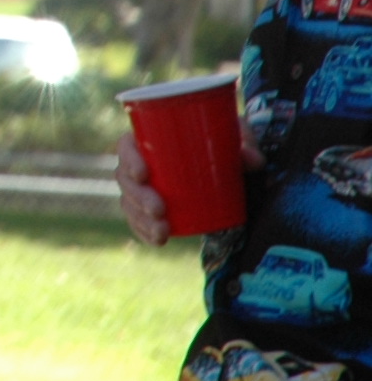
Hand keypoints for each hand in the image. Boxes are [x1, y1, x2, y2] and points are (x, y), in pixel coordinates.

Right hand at [116, 126, 262, 246]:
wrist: (225, 168)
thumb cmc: (222, 146)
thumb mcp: (235, 140)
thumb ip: (246, 144)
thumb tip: (253, 160)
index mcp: (150, 141)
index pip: (126, 146)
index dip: (128, 159)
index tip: (143, 174)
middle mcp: (140, 164)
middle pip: (126, 179)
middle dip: (137, 197)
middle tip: (159, 209)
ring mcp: (143, 188)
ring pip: (129, 203)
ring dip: (140, 219)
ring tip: (162, 231)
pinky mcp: (151, 208)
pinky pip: (139, 221)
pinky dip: (145, 231)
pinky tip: (157, 240)